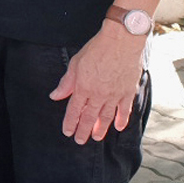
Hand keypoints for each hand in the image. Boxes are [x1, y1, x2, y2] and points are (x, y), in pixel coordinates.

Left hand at [50, 23, 147, 142]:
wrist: (121, 41)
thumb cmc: (97, 49)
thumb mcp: (76, 64)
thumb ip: (66, 82)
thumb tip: (55, 96)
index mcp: (83, 88)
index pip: (74, 110)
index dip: (70, 122)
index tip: (67, 132)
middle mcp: (98, 95)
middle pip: (89, 117)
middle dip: (83, 130)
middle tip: (80, 141)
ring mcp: (114, 95)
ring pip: (106, 117)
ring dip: (100, 129)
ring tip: (96, 137)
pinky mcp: (128, 91)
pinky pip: (124, 110)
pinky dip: (121, 120)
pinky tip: (118, 127)